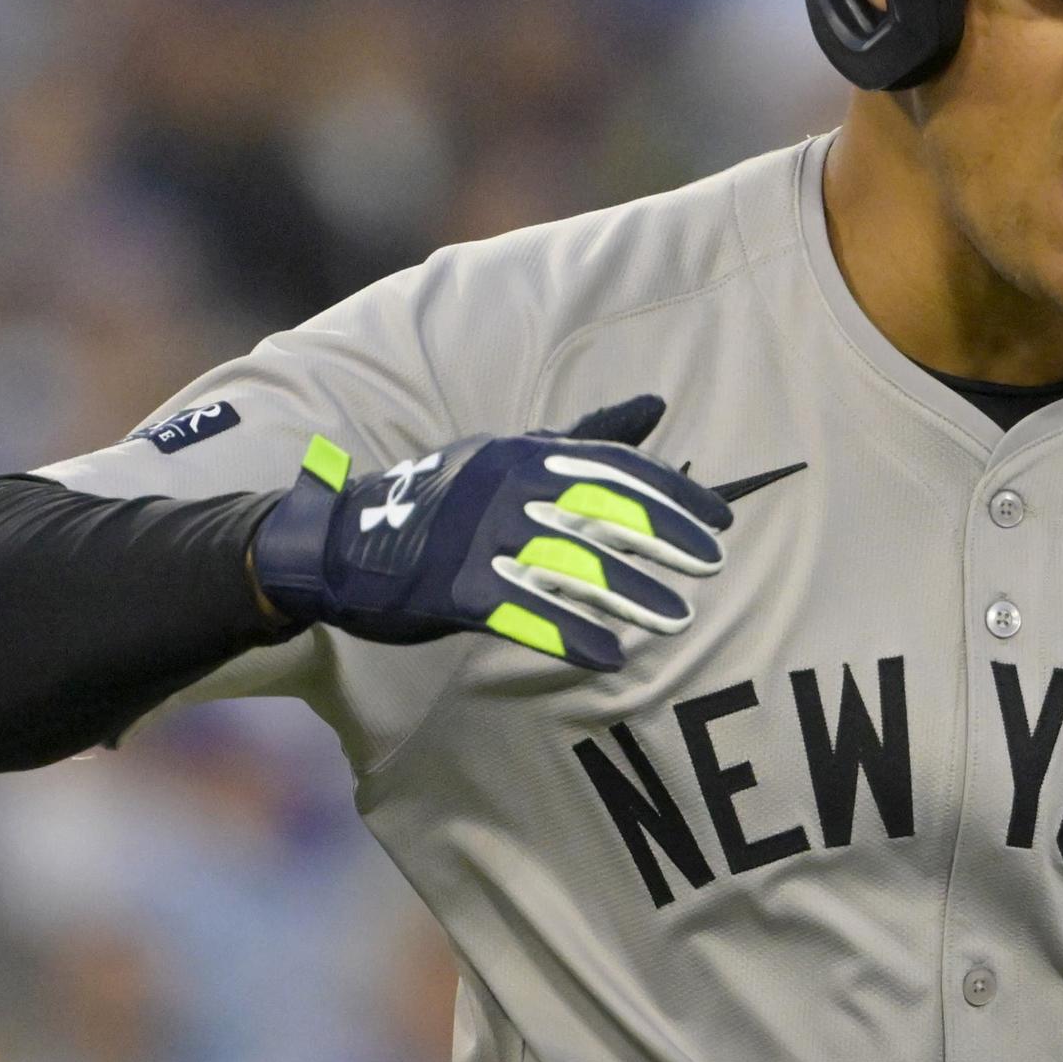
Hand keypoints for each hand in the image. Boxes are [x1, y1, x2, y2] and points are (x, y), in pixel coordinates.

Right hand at [250, 394, 730, 670]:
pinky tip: (609, 655)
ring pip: (571, 565)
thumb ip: (586, 438)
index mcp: (522, 452)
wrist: (341, 542)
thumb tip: (657, 407)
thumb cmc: (443, 502)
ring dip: (630, 593)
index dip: (672, 495)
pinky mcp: (453, 589)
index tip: (721, 521)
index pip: (613, 469)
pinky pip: (524, 612)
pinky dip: (569, 633)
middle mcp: (504, 488)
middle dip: (663, 538)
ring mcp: (478, 539)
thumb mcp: (511, 456)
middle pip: (601, 511)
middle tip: (711, 565)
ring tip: (677, 616)